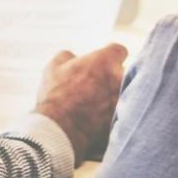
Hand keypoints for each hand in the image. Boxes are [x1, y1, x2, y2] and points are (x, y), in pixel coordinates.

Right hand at [34, 43, 126, 159]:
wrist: (59, 127)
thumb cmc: (56, 94)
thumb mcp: (54, 66)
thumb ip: (68, 56)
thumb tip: (73, 57)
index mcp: (105, 61)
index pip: (119, 50)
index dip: (110, 54)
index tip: (103, 61)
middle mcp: (119, 78)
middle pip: (122, 71)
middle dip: (112, 75)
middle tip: (96, 83)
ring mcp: (122, 99)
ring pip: (122, 92)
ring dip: (113, 94)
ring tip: (96, 101)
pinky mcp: (121, 118)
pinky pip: (120, 111)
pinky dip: (111, 111)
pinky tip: (97, 115)